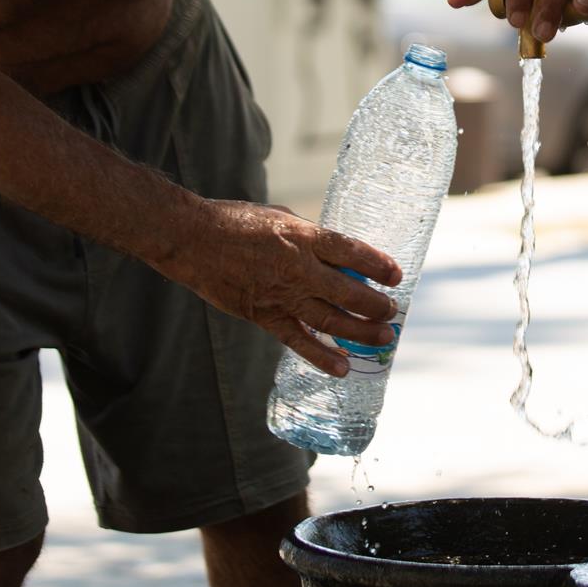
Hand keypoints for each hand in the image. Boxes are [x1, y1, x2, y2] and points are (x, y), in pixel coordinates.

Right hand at [161, 201, 403, 376]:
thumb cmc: (235, 222)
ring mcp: (281, 295)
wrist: (191, 239)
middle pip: (348, 291)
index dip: (377, 265)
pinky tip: (342, 368)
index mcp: (303, 236)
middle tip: (392, 313)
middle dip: (376, 305)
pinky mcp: (264, 315)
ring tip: (383, 339)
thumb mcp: (280, 218)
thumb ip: (308, 236)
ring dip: (360, 332)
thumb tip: (334, 252)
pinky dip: (321, 357)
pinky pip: (298, 340)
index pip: (351, 251)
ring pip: (330, 320)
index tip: (396, 275)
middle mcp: (297, 267)